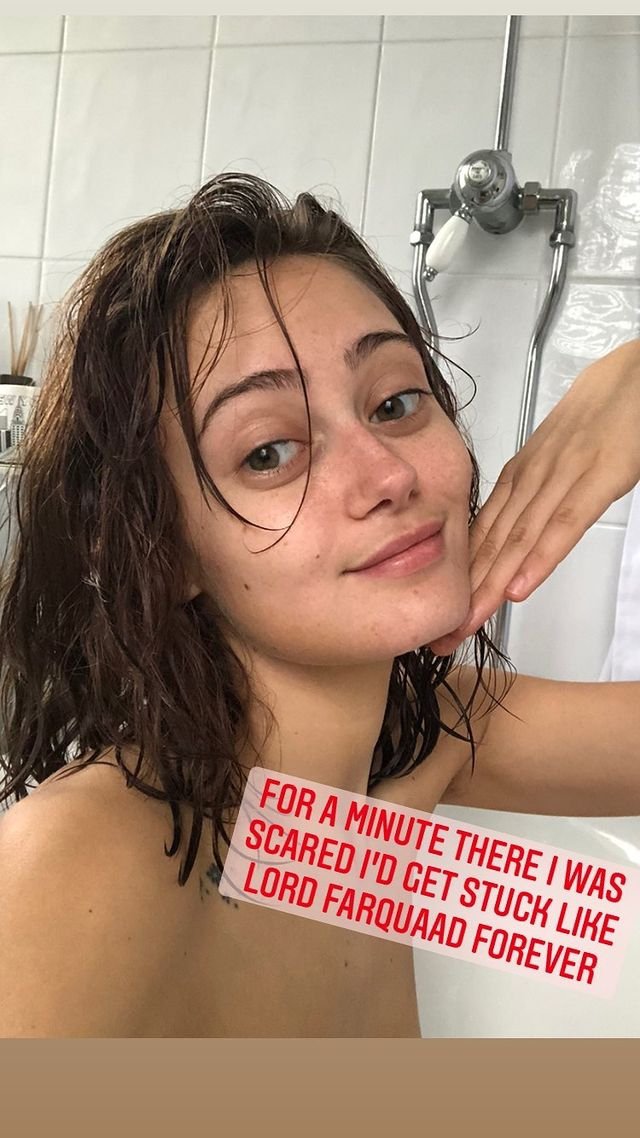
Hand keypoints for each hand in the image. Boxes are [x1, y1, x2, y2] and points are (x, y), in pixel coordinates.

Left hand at [428, 339, 639, 656]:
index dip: (458, 581)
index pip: (480, 537)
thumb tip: (512, 532)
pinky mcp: (597, 476)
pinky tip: (518, 588)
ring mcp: (561, 478)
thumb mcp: (558, 459)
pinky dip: (539, 557)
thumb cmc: (602, 413)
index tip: (439, 616)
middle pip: (490, 546)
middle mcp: (531, 480)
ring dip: (489, 588)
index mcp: (519, 477)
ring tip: (466, 625)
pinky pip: (564, 523)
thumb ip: (535, 495)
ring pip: (518, 541)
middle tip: (441, 638)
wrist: (637, 374)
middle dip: (463, 597)